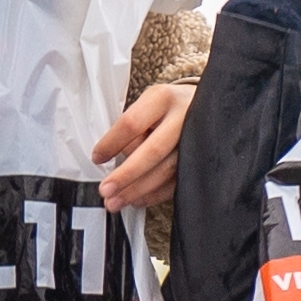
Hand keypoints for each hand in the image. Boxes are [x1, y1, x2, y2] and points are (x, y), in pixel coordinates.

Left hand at [90, 79, 194, 212]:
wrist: (203, 107)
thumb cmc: (167, 108)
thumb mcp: (148, 105)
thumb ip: (131, 128)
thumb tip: (108, 159)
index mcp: (163, 99)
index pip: (132, 123)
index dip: (112, 143)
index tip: (97, 158)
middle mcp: (183, 118)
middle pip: (153, 150)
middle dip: (127, 174)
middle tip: (106, 189)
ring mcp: (197, 141)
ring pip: (167, 170)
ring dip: (138, 190)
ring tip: (116, 201)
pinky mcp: (202, 161)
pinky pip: (177, 183)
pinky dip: (155, 194)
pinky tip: (137, 200)